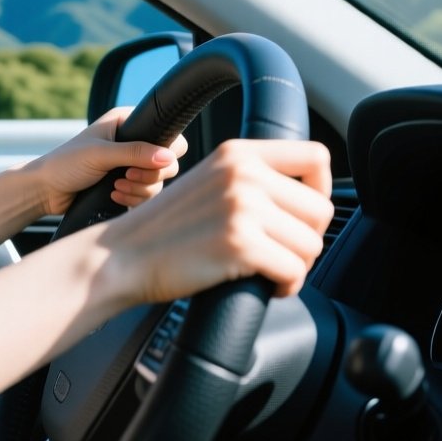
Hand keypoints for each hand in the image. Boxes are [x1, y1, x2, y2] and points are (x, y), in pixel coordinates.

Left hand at [26, 106, 188, 215]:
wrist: (46, 190)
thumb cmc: (66, 164)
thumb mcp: (100, 154)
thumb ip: (134, 153)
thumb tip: (168, 157)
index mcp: (127, 122)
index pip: (168, 134)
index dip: (165, 151)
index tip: (146, 162)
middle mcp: (132, 142)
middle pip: (168, 162)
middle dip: (150, 175)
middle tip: (126, 177)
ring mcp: (130, 164)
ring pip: (157, 182)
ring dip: (139, 190)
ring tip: (116, 189)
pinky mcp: (127, 185)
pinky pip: (146, 195)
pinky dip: (133, 199)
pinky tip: (114, 196)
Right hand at [90, 138, 334, 303]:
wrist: (119, 257)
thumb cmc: (163, 230)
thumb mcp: (208, 182)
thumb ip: (249, 179)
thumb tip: (306, 198)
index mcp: (237, 153)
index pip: (316, 156)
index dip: (321, 189)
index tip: (303, 214)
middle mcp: (243, 173)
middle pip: (320, 209)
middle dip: (307, 239)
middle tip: (280, 254)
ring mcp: (241, 207)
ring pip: (311, 244)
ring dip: (297, 267)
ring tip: (268, 271)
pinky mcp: (239, 244)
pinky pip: (294, 271)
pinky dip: (286, 287)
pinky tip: (265, 286)